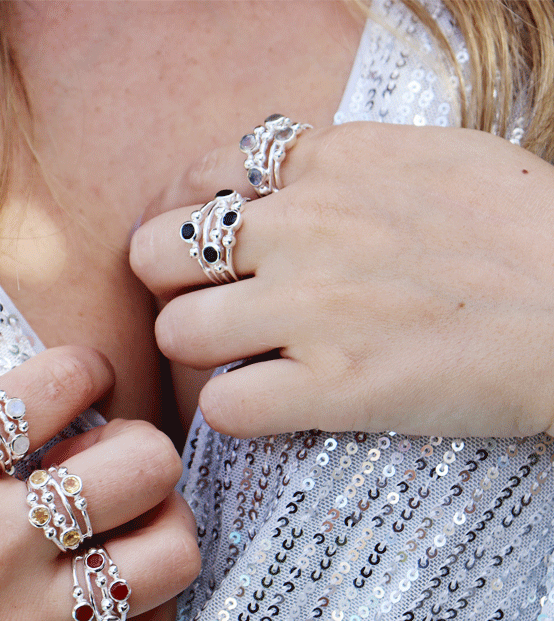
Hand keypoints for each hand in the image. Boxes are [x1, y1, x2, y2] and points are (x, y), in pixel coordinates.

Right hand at [0, 279, 197, 620]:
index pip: (60, 385)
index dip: (86, 365)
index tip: (79, 377)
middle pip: (142, 465)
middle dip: (141, 440)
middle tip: (108, 449)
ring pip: (164, 557)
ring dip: (166, 521)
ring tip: (132, 515)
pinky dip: (152, 609)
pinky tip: (119, 587)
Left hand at [131, 122, 553, 438]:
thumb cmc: (522, 229)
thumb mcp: (426, 158)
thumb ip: (342, 164)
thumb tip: (285, 177)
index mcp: (326, 166)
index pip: (197, 179)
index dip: (186, 220)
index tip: (207, 251)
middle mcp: (304, 230)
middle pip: (156, 253)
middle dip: (169, 285)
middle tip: (204, 305)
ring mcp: (314, 309)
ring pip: (176, 332)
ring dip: (196, 351)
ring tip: (235, 359)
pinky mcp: (337, 386)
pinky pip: (225, 406)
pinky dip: (232, 411)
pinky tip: (264, 404)